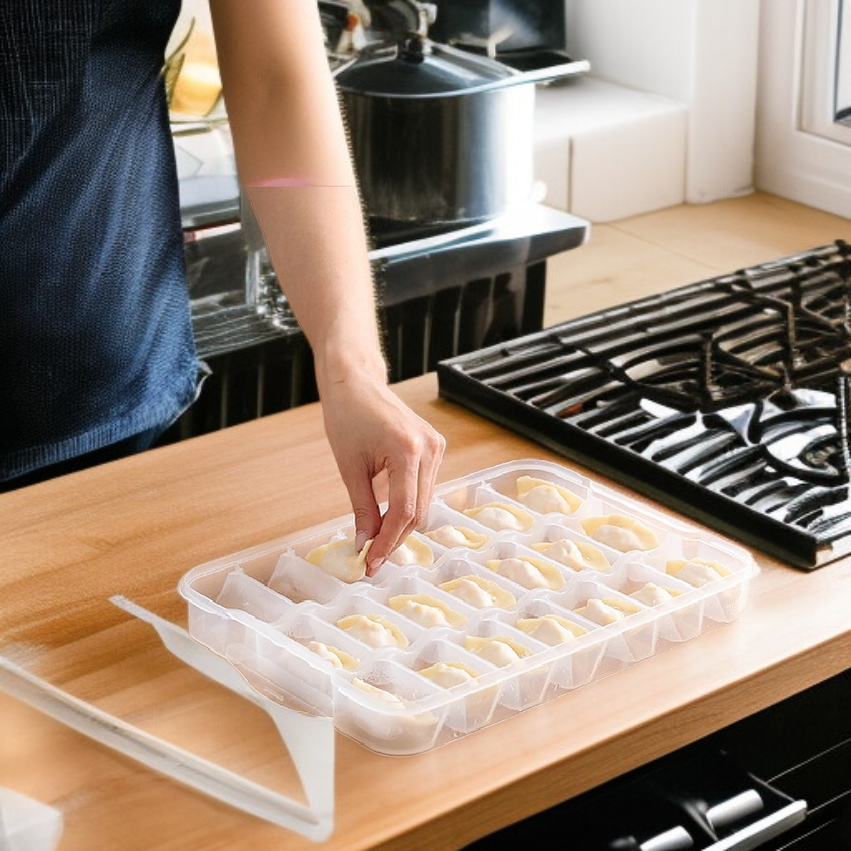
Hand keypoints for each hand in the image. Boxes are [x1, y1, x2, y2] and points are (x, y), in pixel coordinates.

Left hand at [320, 374, 445, 575]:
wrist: (356, 382)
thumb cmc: (347, 416)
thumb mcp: (350, 468)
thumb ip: (363, 509)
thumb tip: (365, 544)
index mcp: (406, 449)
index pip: (403, 510)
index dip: (387, 542)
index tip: (370, 562)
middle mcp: (429, 448)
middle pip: (418, 511)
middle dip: (394, 538)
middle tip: (370, 558)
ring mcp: (436, 447)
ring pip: (424, 503)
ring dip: (401, 525)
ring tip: (376, 542)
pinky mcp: (435, 447)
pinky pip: (425, 488)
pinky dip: (407, 506)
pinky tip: (387, 518)